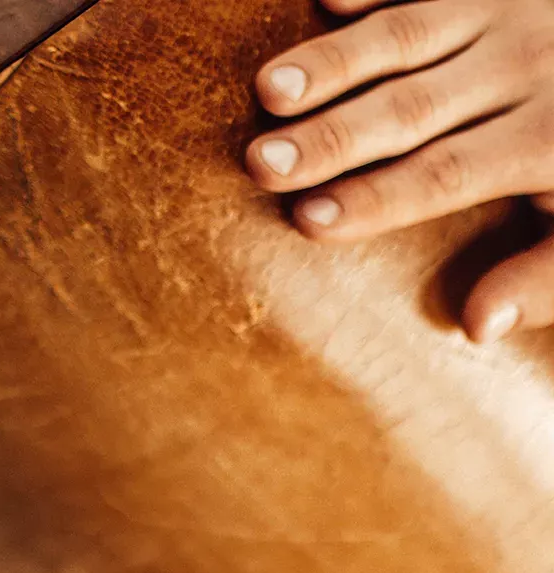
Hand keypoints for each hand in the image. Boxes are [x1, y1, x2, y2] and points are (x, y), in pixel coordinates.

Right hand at [244, 0, 553, 340]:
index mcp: (546, 140)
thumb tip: (476, 326)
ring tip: (269, 89)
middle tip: (262, 163)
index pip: (445, 174)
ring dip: (334, 62)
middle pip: (411, 109)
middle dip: (333, 138)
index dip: (378, 198)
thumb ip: (543, 279)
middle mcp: (523, 68)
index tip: (310, 221)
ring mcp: (507, 11)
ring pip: (407, 37)